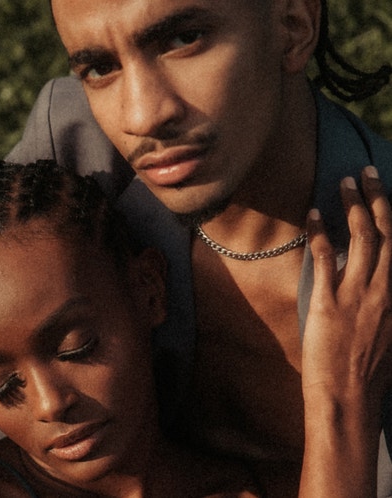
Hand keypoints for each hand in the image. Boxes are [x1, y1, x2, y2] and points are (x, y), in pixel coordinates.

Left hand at [299, 166, 391, 496]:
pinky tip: (314, 214)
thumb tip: (382, 278)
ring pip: (360, 237)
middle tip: (364, 173)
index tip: (386, 192)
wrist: (349, 397)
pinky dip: (320, 233)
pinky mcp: (329, 301)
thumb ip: (387, 303)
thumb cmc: (369, 372)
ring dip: (351, 205)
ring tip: (342, 183)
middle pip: (385, 232)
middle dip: (376, 197)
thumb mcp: (390, 333)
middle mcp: (386, 288)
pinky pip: (326, 258)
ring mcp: (358, 293)